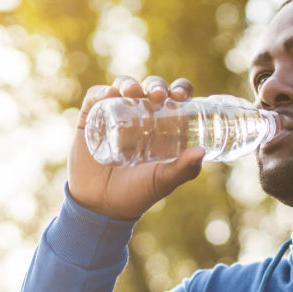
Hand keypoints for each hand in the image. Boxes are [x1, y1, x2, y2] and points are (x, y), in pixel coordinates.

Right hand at [69, 75, 204, 219]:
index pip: (174, 98)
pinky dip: (101, 92)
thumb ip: (183, 170)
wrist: (100, 207)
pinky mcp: (90, 119)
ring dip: (129, 83)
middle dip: (155, 84)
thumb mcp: (162, 182)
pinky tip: (109, 94)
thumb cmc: (136, 194)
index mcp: (163, 126)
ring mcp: (114, 115)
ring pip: (123, 87)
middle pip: (150, 88)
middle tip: (158, 95)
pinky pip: (95, 98)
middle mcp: (140, 115)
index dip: (180, 89)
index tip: (181, 96)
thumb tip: (202, 152)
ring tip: (133, 92)